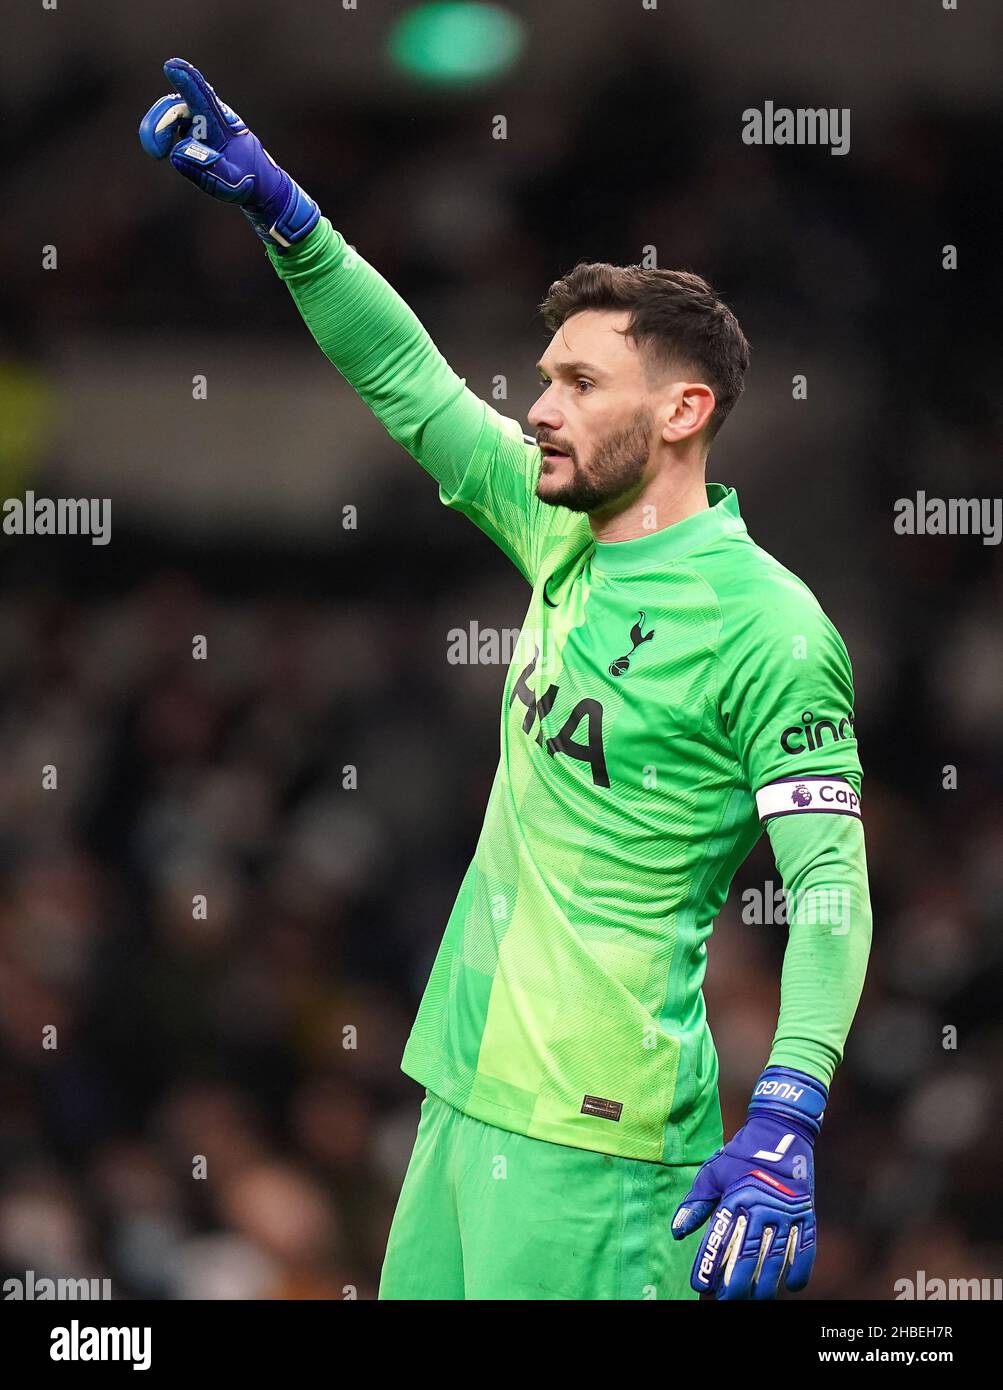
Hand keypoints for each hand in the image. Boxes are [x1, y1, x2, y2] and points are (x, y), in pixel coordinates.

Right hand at [138, 58, 319, 251]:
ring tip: (157, 153)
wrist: (258, 182)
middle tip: (155, 152)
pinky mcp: (192, 128)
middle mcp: (209, 116)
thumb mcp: (231, 184)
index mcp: (222, 125)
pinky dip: (160, 135)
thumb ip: (206, 171)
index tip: (171, 66)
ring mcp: (199, 120)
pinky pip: (169, 123)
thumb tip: (177, 154)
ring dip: (157, 130)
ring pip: (169, 113)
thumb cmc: (247, 182)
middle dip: (159, 124)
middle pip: (175, 107)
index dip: (188, 81)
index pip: (203, 98)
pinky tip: (162, 150)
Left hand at [671, 1066, 826, 1298]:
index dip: (710, 1264)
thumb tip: (677, 1231)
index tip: (700, 1285)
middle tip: (726, 1300)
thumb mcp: (714, 1171)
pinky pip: (806, 1249)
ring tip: (754, 1300)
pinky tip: (791, 1286)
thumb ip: (696, 1202)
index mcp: (737, 1195)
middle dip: (736, 1283)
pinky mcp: (807, 1213)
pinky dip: (800, 1270)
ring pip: (778, 1258)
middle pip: (749, 1254)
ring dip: (766, 1284)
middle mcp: (763, 1206)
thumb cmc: (742, 1153)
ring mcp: (788, 1212)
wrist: (782, 1130)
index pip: (721, 1238)